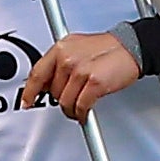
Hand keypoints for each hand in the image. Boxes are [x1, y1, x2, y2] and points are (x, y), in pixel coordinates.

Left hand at [22, 31, 142, 118]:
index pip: (37, 73)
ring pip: (65, 102)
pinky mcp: (94, 83)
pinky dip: (82, 114)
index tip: (27, 101)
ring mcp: (80, 70)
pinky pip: (81, 107)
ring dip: (72, 110)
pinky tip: (85, 113)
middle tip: (71, 99)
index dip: (30, 92)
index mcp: (61, 48)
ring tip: (79, 107)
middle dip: (61, 99)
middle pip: (53, 92)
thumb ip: (60, 62)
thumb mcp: (77, 47)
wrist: (132, 46)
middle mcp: (68, 58)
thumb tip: (48, 80)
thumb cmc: (108, 47)